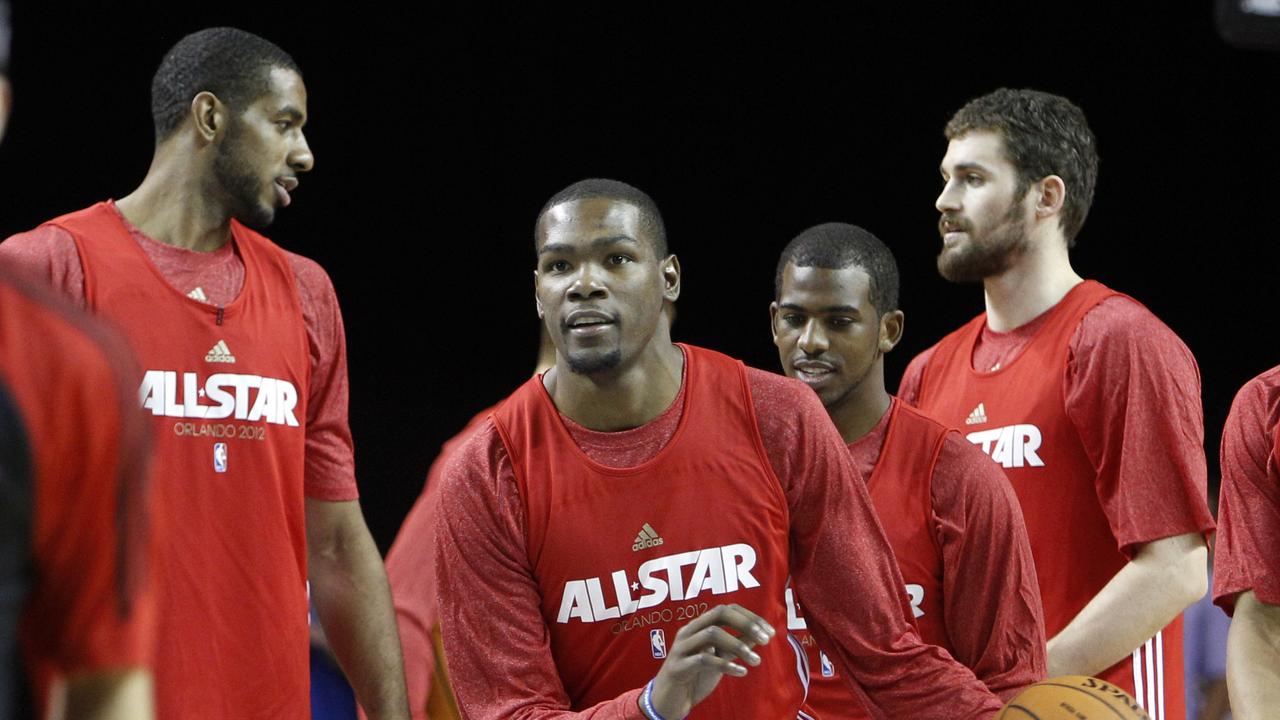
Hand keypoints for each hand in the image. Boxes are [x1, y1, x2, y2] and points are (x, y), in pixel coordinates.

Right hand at [647, 604, 774, 717]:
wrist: (669, 701)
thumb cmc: (695, 677)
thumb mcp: (719, 658)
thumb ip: (736, 644)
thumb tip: (759, 633)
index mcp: (698, 626)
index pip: (726, 609)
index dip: (750, 617)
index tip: (769, 632)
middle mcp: (689, 632)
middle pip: (719, 613)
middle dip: (746, 623)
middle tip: (766, 639)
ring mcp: (682, 648)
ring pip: (712, 634)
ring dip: (738, 646)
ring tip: (755, 660)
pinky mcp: (679, 667)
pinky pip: (704, 660)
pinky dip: (726, 664)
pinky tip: (741, 672)